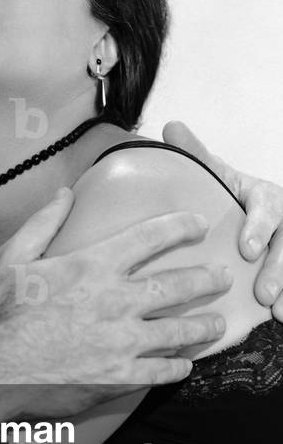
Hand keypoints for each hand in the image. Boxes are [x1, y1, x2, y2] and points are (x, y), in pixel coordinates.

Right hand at [0, 188, 230, 417]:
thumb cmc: (0, 312)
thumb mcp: (14, 256)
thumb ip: (44, 222)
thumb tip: (65, 193)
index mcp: (92, 266)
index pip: (150, 238)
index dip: (180, 227)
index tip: (199, 223)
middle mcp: (115, 302)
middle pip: (177, 285)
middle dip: (206, 278)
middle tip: (222, 275)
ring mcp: (122, 343)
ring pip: (180, 331)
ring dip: (204, 326)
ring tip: (216, 322)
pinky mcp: (120, 378)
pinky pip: (162, 371)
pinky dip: (179, 366)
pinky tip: (185, 363)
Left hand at [163, 121, 282, 319]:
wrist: (255, 210)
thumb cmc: (232, 194)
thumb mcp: (218, 173)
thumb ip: (198, 155)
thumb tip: (172, 126)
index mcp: (264, 196)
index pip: (267, 209)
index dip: (259, 229)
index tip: (246, 250)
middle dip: (278, 269)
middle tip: (262, 293)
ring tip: (279, 313)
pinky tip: (282, 317)